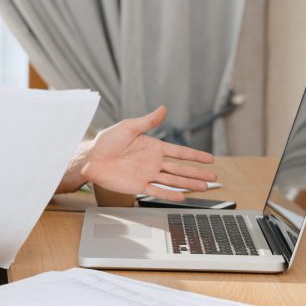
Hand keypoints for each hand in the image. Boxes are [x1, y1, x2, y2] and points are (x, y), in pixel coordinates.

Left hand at [80, 106, 216, 200]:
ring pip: (173, 181)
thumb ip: (148, 121)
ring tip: (205, 187)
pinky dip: (170, 194)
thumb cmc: (106, 141)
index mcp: (153, 147)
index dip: (195, 155)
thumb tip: (163, 108)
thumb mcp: (129, 127)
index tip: (210, 158)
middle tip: (214, 176)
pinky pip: (157, 191)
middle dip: (197, 173)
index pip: (179, 152)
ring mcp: (147, 174)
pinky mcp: (138, 185)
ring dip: (189, 184)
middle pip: (180, 169)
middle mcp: (152, 162)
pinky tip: (182, 197)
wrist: (91, 158)